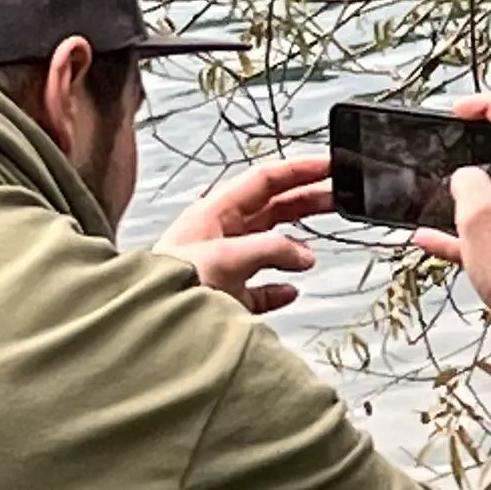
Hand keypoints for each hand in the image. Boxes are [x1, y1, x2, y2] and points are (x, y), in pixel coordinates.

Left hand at [160, 152, 330, 315]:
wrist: (153, 323)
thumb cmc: (170, 283)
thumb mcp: (227, 256)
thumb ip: (271, 250)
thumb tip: (303, 254)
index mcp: (215, 213)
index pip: (264, 180)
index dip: (298, 170)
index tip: (328, 166)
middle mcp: (219, 235)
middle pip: (271, 209)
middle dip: (305, 202)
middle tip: (337, 198)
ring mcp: (224, 266)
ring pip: (269, 248)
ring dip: (294, 248)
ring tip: (314, 250)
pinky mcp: (227, 297)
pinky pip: (260, 289)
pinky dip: (279, 289)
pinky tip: (290, 290)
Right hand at [413, 93, 490, 322]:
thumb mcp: (477, 217)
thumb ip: (467, 183)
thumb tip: (467, 178)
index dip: (488, 104)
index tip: (458, 110)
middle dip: (482, 148)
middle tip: (454, 145)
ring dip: (473, 193)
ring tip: (441, 196)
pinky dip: (473, 229)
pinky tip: (432, 238)